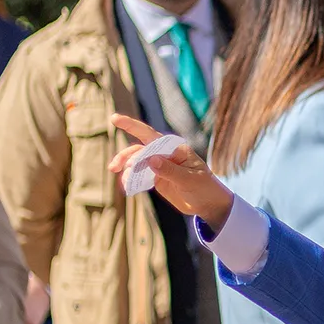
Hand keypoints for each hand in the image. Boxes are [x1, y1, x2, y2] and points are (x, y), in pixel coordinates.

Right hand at [108, 114, 235, 234]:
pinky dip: (131, 179)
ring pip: (136, 162)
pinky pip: (139, 176)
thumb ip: (170, 170)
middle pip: (139, 149)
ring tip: (122, 180)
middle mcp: (165, 154)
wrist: (209, 205)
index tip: (114, 119)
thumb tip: (150, 159)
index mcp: (175, 149)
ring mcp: (160, 166)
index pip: (150, 135)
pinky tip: (127, 185)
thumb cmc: (205, 188)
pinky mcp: (157, 179)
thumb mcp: (190, 180)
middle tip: (114, 167)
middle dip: (125, 156)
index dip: (132, 125)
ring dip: (126, 169)